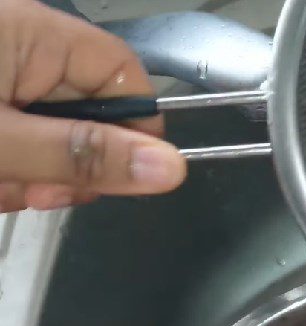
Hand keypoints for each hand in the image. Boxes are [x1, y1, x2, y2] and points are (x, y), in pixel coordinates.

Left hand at [0, 0, 185, 211]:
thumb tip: (171, 169)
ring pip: (51, 143)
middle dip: (69, 167)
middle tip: (35, 192)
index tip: (120, 176)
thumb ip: (83, 156)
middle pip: (88, 117)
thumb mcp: (2, 141)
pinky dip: (7, 174)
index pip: (121, 74)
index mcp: (33, 35)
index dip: (135, 128)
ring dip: (33, 179)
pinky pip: (20, 147)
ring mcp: (0, 82)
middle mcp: (21, 51)